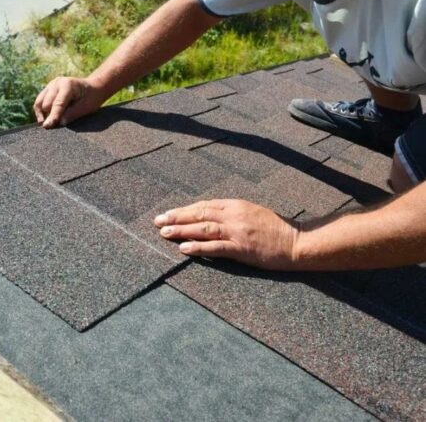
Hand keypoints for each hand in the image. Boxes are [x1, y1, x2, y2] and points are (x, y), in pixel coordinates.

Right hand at [33, 77, 106, 128]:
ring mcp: (51, 85)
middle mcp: (57, 83)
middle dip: (49, 115)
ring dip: (42, 114)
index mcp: (68, 85)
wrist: (93, 88)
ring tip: (48, 124)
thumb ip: (71, 114)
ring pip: (39, 103)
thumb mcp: (85, 108)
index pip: (58, 103)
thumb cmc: (91, 98)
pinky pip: (39, 102)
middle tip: (55, 126)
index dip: (53, 116)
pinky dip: (41, 111)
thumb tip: (58, 122)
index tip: (47, 126)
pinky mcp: (48, 89)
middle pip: (46, 104)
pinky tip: (45, 119)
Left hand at [154, 199, 300, 269]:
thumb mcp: (251, 213)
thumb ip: (231, 213)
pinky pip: (215, 247)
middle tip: (158, 221)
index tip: (168, 214)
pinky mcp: (242, 248)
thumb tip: (208, 216)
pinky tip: (184, 249)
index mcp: (235, 205)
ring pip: (203, 229)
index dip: (184, 210)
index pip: (203, 205)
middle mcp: (234, 215)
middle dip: (176, 218)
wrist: (297, 241)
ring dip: (182, 231)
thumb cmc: (275, 228)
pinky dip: (198, 247)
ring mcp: (237, 232)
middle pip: (199, 214)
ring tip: (164, 233)